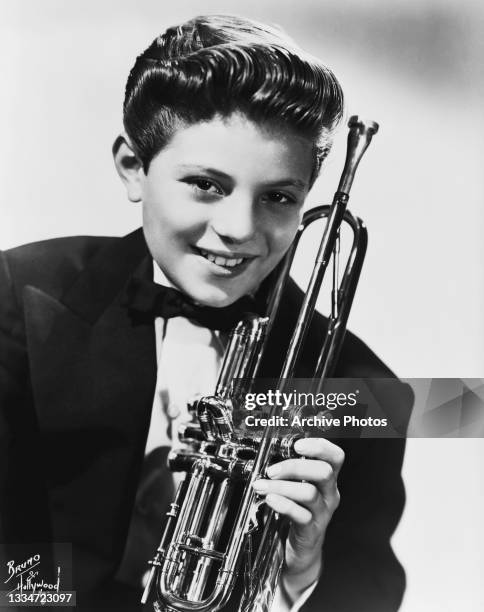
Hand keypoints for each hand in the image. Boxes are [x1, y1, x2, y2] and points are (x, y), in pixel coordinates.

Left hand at [252, 437, 343, 596]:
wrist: (303, 548)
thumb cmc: (298, 509)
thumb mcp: (299, 486)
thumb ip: (291, 469)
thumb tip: (270, 451)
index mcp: (327, 478)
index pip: (335, 456)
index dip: (320, 447)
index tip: (298, 445)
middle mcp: (329, 493)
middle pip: (323, 472)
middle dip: (294, 467)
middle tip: (272, 470)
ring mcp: (323, 512)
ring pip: (309, 493)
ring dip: (282, 487)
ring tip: (262, 486)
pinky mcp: (312, 530)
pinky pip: (301, 515)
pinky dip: (283, 504)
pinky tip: (270, 499)